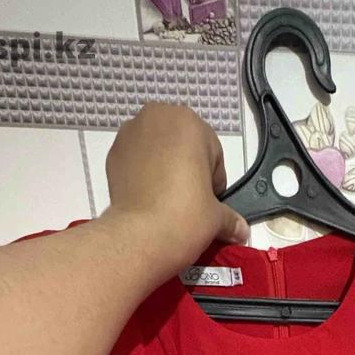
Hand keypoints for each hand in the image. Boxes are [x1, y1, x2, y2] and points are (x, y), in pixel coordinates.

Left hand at [102, 102, 248, 283]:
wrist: (139, 237)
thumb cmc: (185, 216)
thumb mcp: (217, 218)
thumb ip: (230, 218)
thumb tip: (242, 231)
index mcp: (189, 121)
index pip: (212, 153)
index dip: (212, 182)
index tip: (207, 203)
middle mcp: (157, 116)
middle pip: (182, 145)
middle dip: (187, 169)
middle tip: (186, 201)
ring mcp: (130, 133)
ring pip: (157, 150)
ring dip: (163, 168)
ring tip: (165, 200)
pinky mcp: (112, 153)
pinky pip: (136, 160)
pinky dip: (142, 174)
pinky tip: (147, 198)